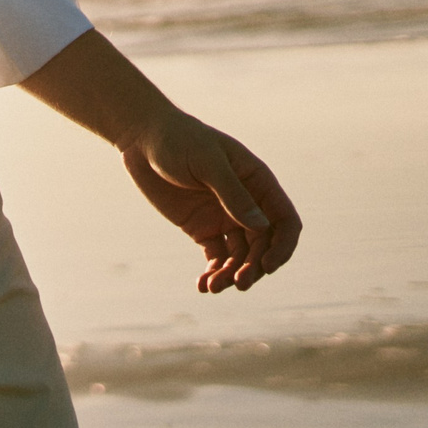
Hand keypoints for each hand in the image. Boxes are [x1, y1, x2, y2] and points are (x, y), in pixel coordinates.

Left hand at [120, 112, 302, 292]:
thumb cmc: (178, 140)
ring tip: (213, 287)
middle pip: (263, 245)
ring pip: (240, 256)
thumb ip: (232, 194)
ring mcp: (225, 218)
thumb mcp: (206, 162)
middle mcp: (247, 204)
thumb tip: (262, 227)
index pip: (285, 222)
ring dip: (232, 274)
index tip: (267, 266)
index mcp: (258, 183)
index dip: (282, 247)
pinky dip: (213, 272)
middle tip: (238, 283)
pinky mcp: (203, 229)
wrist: (142, 140)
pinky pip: (216, 257)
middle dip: (253, 267)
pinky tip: (203, 285)